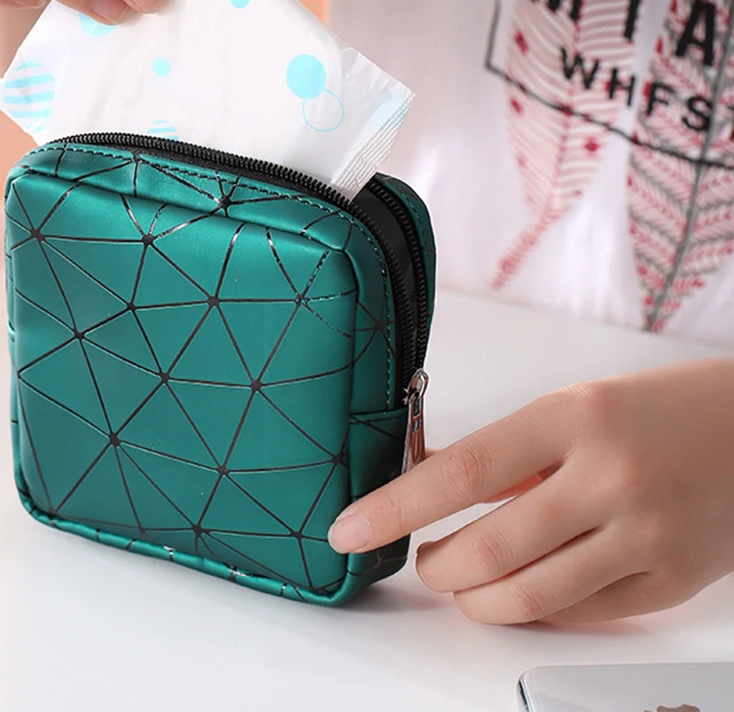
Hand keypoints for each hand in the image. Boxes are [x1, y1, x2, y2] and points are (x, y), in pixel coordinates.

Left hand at [329, 359, 733, 623]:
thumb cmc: (655, 410)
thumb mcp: (572, 407)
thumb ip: (503, 451)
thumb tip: (424, 475)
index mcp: (573, 418)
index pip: (463, 471)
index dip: (395, 507)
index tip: (349, 527)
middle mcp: (610, 477)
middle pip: (489, 548)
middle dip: (435, 566)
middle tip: (421, 559)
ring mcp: (646, 536)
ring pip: (529, 597)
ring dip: (474, 599)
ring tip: (461, 581)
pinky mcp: (672, 583)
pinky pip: (580, 616)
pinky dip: (532, 611)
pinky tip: (518, 591)